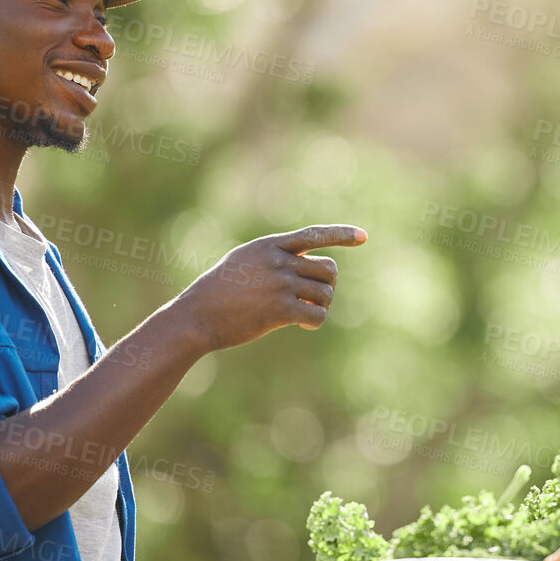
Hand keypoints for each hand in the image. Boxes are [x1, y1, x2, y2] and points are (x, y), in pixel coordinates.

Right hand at [177, 224, 366, 350]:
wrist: (196, 317)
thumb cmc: (218, 291)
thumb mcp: (243, 261)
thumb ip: (274, 256)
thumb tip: (307, 258)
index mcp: (269, 245)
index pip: (314, 234)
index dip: (341, 234)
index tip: (363, 237)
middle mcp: (278, 261)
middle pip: (328, 268)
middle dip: (326, 284)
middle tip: (314, 298)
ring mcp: (280, 284)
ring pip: (326, 293)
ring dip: (321, 305)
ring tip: (305, 312)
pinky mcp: (280, 310)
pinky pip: (317, 315)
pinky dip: (315, 322)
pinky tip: (303, 325)